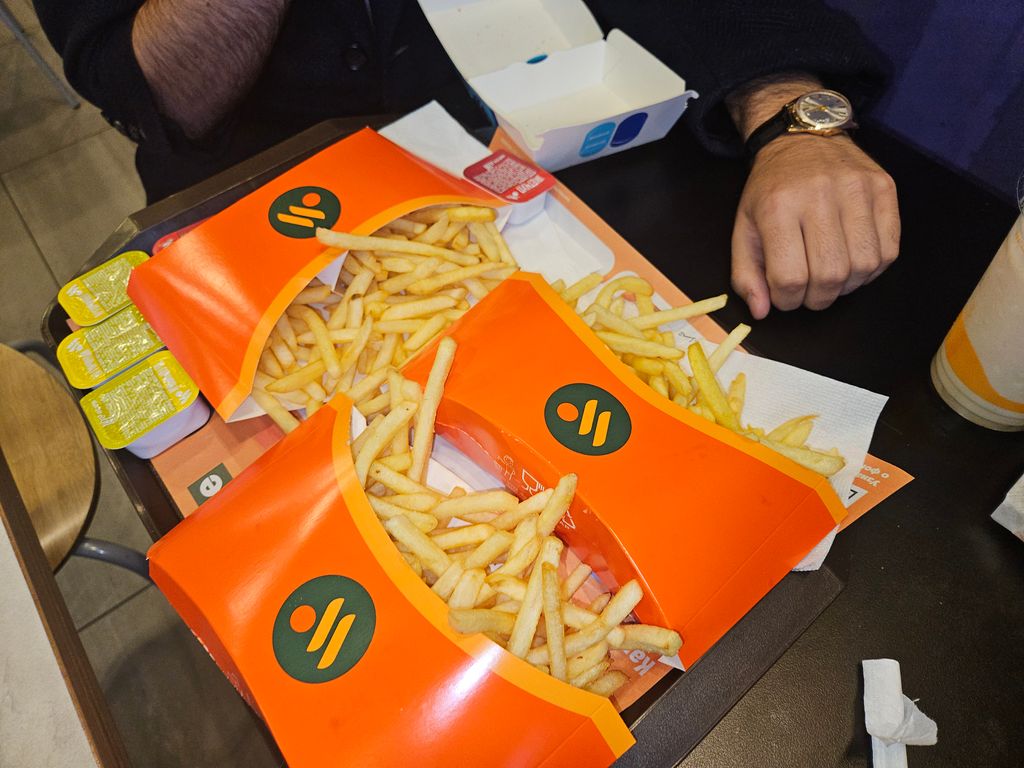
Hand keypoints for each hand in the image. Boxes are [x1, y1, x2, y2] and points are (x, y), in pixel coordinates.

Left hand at [730, 133, 899, 318]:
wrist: (801, 139)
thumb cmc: (771, 190)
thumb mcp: (743, 229)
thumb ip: (746, 274)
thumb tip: (762, 312)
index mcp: (777, 207)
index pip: (790, 277)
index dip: (787, 300)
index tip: (784, 295)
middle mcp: (820, 195)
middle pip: (829, 276)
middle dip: (817, 298)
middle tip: (809, 292)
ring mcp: (857, 189)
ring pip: (864, 266)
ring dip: (846, 286)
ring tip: (831, 277)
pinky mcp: (884, 187)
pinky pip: (889, 249)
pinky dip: (872, 269)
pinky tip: (853, 261)